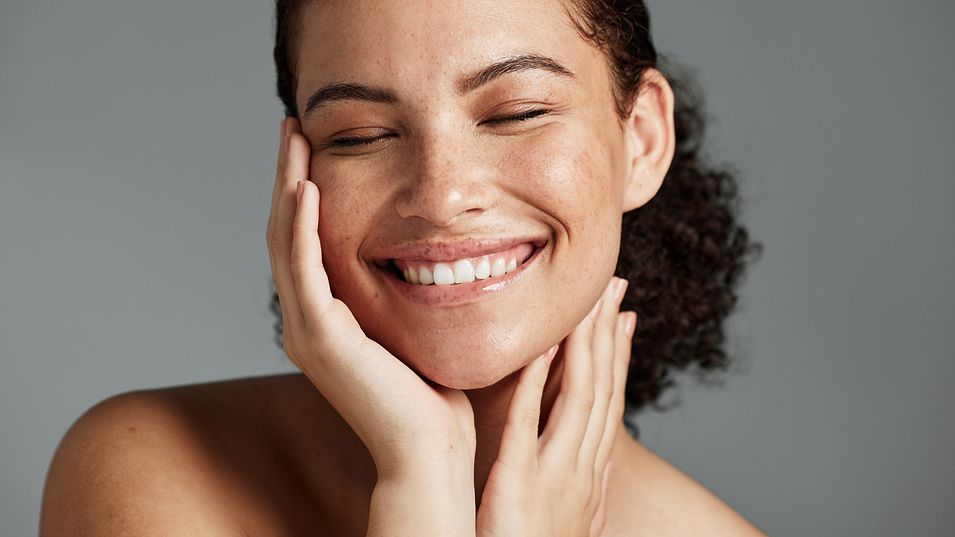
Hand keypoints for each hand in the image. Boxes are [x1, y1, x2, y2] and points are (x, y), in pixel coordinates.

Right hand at [265, 118, 475, 477]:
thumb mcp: (416, 327)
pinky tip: (308, 187)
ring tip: (294, 138)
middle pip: (287, 233)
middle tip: (294, 128)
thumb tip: (433, 251)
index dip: (305, 192)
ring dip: (289, 186)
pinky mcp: (321, 339)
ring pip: (286, 243)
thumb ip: (408, 290)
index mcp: (326, 319)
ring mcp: (308, 330)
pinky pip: (304, 270)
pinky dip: (302, 227)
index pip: (306, 242)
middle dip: (290, 176)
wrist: (429, 451)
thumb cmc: (433, 395)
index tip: (315, 148)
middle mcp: (307, 321)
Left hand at [475, 277, 635, 536]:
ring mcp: (556, 473)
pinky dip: (535, 382)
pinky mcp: (519, 481)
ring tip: (587, 301)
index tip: (623, 314)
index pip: (609, 400)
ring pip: (579, 396)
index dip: (618, 355)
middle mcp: (583, 466)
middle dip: (609, 335)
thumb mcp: (567, 510)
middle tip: (615, 287)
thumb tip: (587, 452)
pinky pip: (529, 422)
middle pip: (602, 388)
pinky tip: (536, 348)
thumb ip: (575, 475)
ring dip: (585, 345)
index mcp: (590, 470)